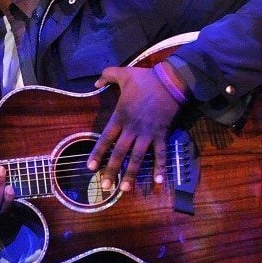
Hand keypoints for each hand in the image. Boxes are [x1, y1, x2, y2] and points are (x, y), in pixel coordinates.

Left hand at [87, 65, 183, 192]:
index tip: (90, 167)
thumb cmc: (145, 79)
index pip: (106, 138)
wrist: (171, 81)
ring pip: (138, 157)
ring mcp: (148, 133)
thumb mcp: (123, 73)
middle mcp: (132, 128)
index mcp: (120, 116)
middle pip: (120, 153)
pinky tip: (158, 182)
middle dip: (112, 170)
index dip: (97, 153)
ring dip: (131, 174)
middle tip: (105, 186)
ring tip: (125, 189)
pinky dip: (160, 167)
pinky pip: (161, 154)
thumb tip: (94, 83)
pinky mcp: (161, 134)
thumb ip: (106, 76)